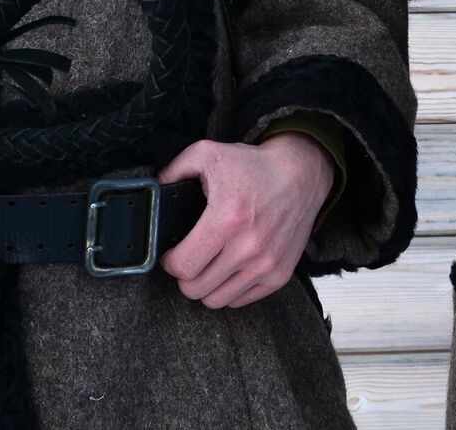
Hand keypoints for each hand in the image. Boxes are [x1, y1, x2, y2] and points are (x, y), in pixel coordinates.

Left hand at [157, 133, 334, 308]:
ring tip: (209, 264)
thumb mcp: (208, 154)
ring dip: (207, 285)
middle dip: (186, 275)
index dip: (170, 262)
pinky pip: (240, 301)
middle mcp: (248, 247)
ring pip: (216, 301)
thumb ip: (175, 170)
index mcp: (227, 219)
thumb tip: (153, 190)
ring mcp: (266, 265)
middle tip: (191, 257)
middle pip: (195, 289)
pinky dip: (230, 289)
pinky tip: (230, 267)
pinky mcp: (280, 275)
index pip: (183, 266)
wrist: (301, 174)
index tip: (173, 253)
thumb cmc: (254, 166)